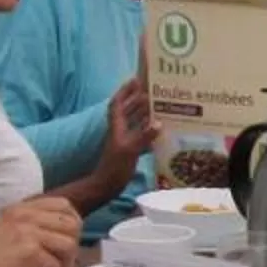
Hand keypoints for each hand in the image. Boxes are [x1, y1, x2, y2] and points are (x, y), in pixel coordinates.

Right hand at [0, 194, 83, 266]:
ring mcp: (28, 232)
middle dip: (70, 247)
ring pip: (69, 245)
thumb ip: (30, 226)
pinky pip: (56, 266)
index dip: (72, 224)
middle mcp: (25, 215)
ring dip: (62, 265)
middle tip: (57, 264)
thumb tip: (63, 235)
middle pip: (72, 225)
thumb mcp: (4, 230)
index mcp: (20, 208)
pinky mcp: (30, 253)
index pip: (63, 204)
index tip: (66, 241)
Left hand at [88, 75, 159, 198]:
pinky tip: (160, 128)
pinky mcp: (129, 150)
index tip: (136, 79)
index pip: (118, 103)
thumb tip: (158, 122)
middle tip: (155, 89)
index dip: (125, 90)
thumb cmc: (114, 168)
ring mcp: (124, 140)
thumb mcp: (129, 151)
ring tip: (160, 104)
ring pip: (134, 121)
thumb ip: (143, 136)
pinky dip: (149, 129)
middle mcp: (120, 130)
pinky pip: (140, 134)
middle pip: (128, 109)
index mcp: (117, 127)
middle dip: (138, 98)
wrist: (105, 187)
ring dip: (144, 112)